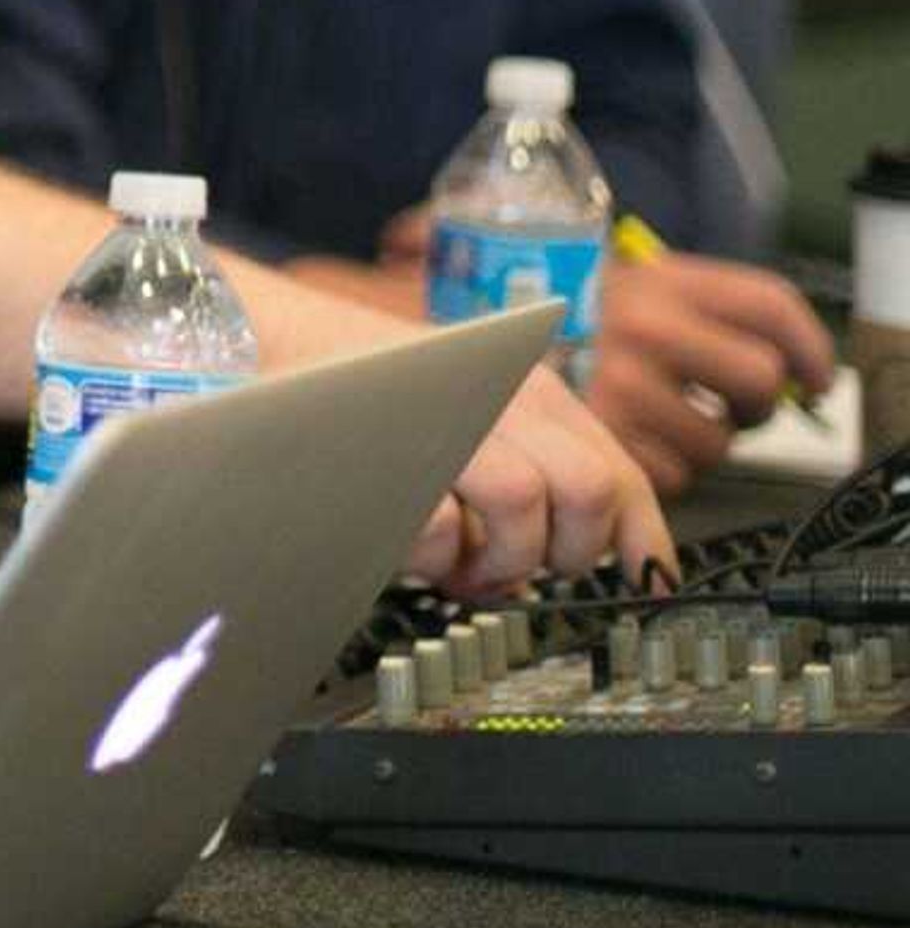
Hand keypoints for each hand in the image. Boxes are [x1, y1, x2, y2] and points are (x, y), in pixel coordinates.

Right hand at [401, 361, 672, 596]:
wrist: (280, 341)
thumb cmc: (379, 393)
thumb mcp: (476, 417)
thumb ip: (534, 477)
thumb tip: (578, 563)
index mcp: (530, 391)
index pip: (618, 473)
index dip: (644, 541)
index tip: (647, 586)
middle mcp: (499, 396)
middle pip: (587, 490)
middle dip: (566, 552)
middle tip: (527, 569)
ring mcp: (445, 417)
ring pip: (524, 503)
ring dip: (501, 558)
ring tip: (468, 567)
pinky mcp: (390, 447)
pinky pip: (443, 522)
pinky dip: (438, 552)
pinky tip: (419, 547)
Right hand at [582, 253, 839, 492]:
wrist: (483, 346)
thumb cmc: (575, 326)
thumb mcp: (638, 290)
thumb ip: (711, 318)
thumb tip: (798, 378)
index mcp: (661, 283)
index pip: (771, 306)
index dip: (810, 349)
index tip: (814, 379)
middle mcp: (645, 330)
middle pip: (761, 380)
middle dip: (755, 403)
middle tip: (728, 406)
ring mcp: (621, 387)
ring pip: (718, 443)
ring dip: (701, 443)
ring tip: (665, 425)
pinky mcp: (600, 440)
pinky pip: (671, 476)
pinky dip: (658, 469)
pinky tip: (632, 444)